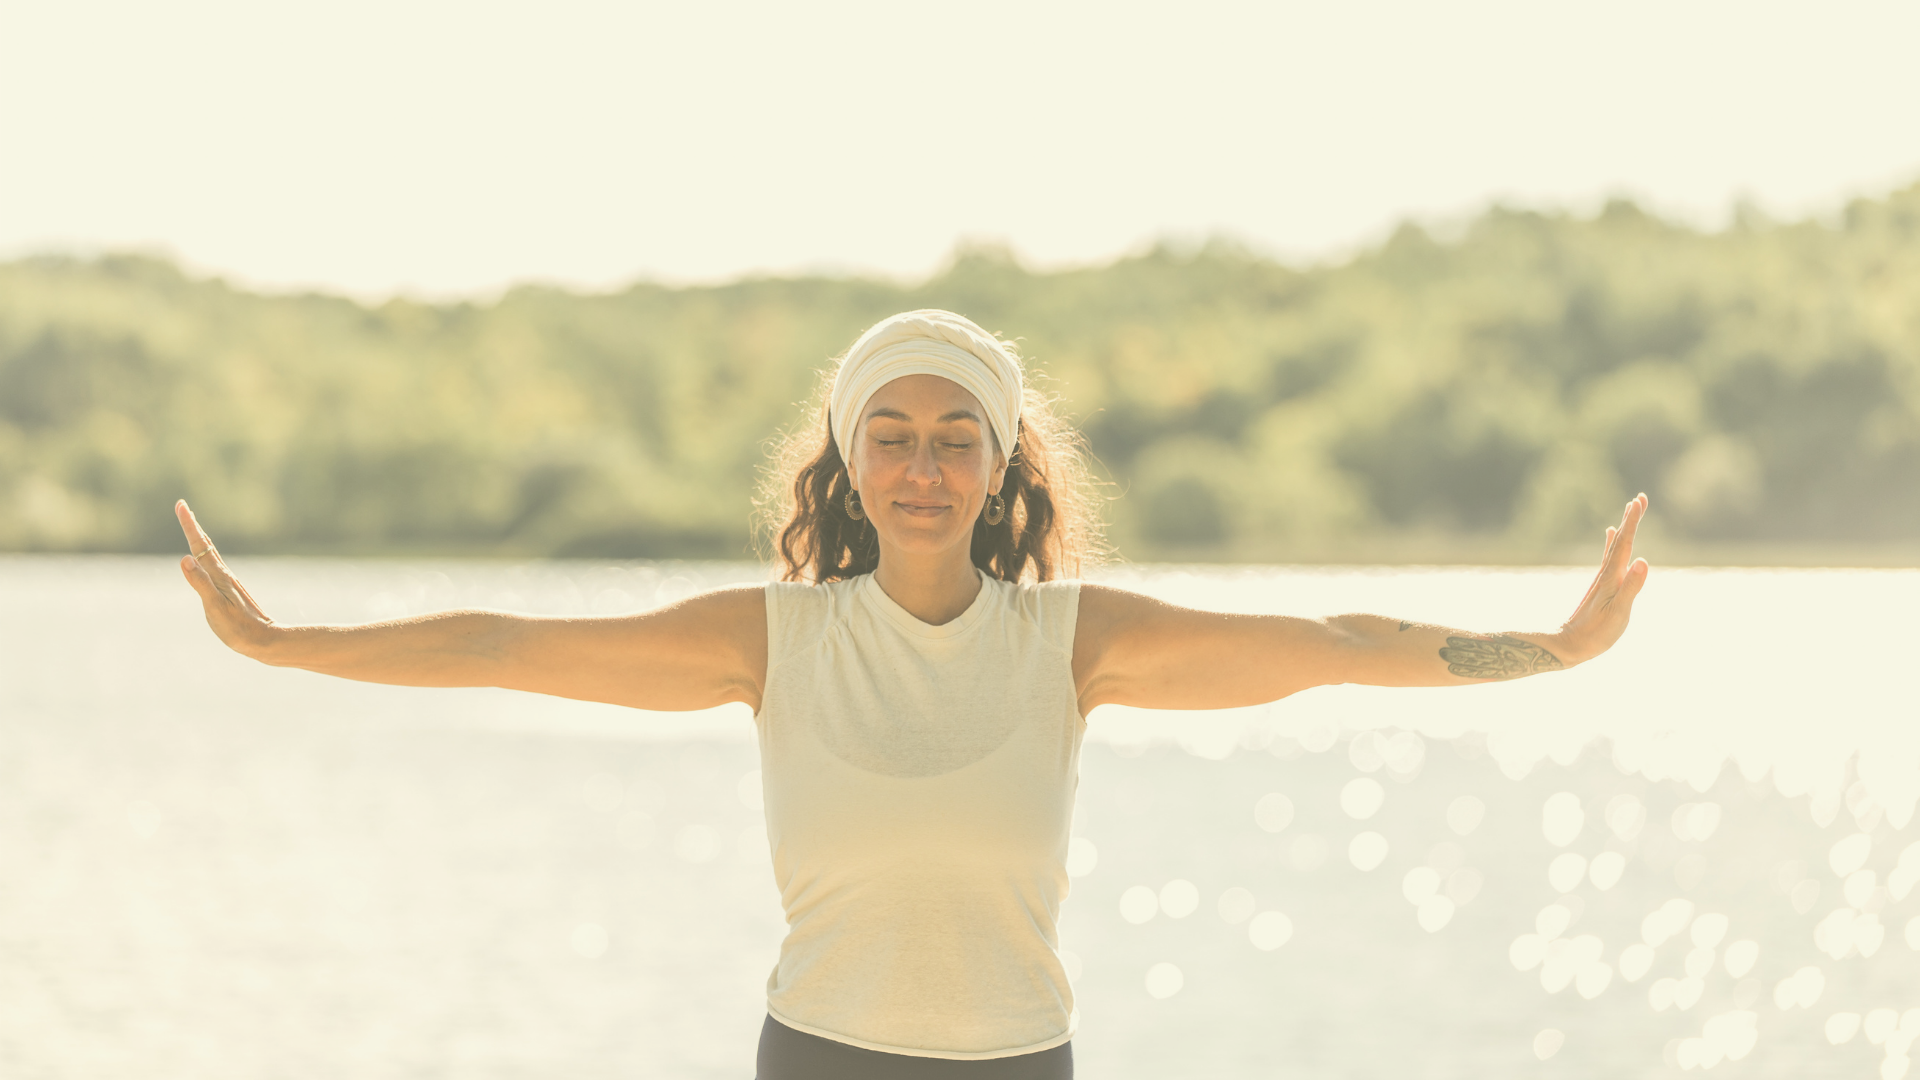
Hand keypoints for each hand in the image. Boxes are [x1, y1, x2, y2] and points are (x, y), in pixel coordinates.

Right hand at [175, 500, 278, 656]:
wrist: (264, 641)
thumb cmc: (238, 628)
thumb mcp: (215, 607)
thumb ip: (200, 583)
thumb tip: (185, 558)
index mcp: (218, 576)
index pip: (200, 546)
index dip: (189, 525)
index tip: (181, 505)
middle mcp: (223, 576)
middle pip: (204, 546)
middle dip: (192, 526)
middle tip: (182, 507)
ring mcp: (226, 584)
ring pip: (209, 556)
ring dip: (198, 540)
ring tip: (192, 528)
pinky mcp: (228, 593)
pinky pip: (212, 569)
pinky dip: (204, 558)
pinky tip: (205, 562)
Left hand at [1554, 493, 1650, 664]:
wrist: (1568, 645)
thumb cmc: (1596, 633)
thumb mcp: (1618, 613)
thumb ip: (1631, 587)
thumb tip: (1642, 560)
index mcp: (1612, 578)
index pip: (1626, 544)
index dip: (1633, 522)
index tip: (1638, 500)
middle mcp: (1606, 574)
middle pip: (1621, 541)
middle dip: (1631, 519)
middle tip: (1639, 498)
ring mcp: (1603, 580)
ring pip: (1615, 547)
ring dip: (1624, 528)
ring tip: (1629, 511)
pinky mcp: (1601, 587)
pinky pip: (1609, 558)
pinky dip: (1613, 544)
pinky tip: (1611, 537)